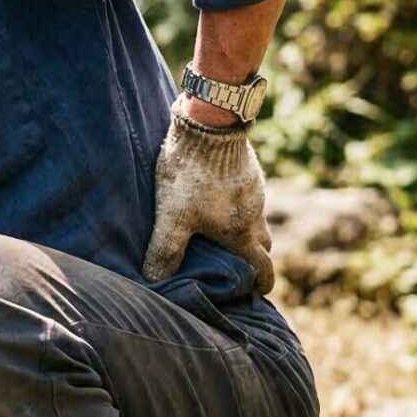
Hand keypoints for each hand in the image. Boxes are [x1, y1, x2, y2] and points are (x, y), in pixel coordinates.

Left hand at [142, 108, 274, 295]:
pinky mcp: (247, 169)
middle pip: (262, 243)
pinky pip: (249, 195)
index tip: (259, 292)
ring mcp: (255, 189)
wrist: (210, 125)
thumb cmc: (192, 175)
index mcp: (242, 232)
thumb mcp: (173, 216)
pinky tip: (217, 199)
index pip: (262, 266)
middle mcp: (256, 213)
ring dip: (245, 228)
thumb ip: (165, 250)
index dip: (262, 283)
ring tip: (222, 231)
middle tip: (239, 264)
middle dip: (254, 257)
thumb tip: (154, 280)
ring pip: (256, 218)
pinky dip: (238, 205)